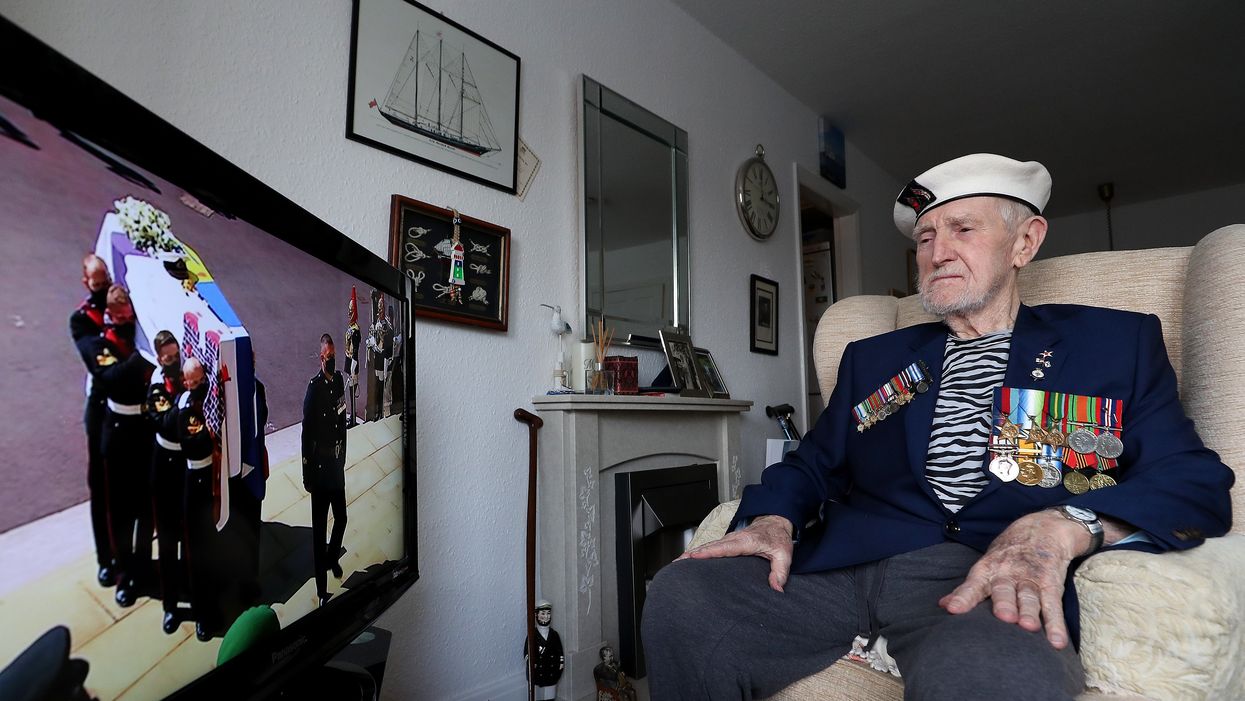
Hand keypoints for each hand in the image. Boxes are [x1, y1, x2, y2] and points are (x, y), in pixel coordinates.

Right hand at [677, 514, 794, 592]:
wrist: (776, 522)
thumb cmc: (778, 538)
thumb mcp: (784, 555)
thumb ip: (780, 572)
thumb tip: (777, 589)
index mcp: (746, 541)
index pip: (724, 548)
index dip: (708, 552)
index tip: (694, 557)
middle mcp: (734, 538)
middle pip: (710, 546)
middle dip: (693, 554)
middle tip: (677, 563)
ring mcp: (730, 539)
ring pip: (708, 545)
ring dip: (693, 553)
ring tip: (677, 563)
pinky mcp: (728, 542)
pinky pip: (711, 546)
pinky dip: (699, 551)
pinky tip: (690, 558)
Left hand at [939, 510, 1089, 648]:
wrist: (1043, 529)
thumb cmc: (1008, 555)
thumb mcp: (987, 566)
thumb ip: (969, 588)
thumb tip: (943, 605)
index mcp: (988, 569)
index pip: (973, 584)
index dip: (963, 597)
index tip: (952, 610)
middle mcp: (1008, 574)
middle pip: (1004, 590)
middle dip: (1003, 603)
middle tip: (1003, 617)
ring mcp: (1031, 579)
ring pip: (1029, 597)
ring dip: (1029, 612)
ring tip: (1028, 627)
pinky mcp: (1051, 584)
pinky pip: (1053, 606)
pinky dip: (1056, 624)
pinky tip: (1057, 641)